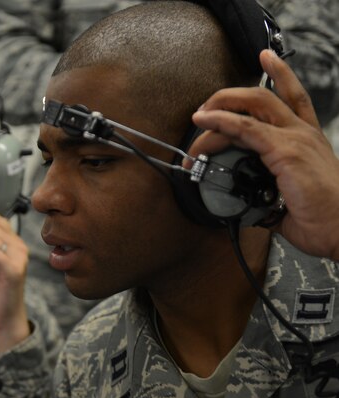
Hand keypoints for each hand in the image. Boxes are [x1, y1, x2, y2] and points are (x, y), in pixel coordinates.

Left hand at [187, 49, 338, 260]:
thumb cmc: (322, 218)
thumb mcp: (291, 201)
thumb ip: (271, 198)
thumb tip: (254, 209)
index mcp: (308, 140)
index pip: (294, 97)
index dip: (281, 74)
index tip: (266, 57)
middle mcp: (303, 133)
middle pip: (264, 96)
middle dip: (231, 96)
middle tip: (207, 106)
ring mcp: (294, 138)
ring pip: (252, 105)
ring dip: (219, 107)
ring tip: (198, 118)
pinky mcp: (283, 150)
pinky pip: (244, 127)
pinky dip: (220, 121)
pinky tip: (203, 121)